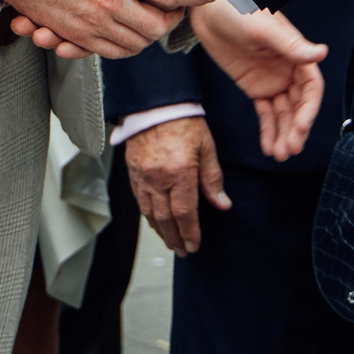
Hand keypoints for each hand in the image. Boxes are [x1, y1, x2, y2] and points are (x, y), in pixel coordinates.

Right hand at [126, 116, 227, 253]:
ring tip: (169, 241)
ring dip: (160, 230)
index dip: (190, 233)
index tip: (194, 245)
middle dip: (175, 238)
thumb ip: (213, 178)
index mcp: (179, 172)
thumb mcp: (207, 147)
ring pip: (149, 212)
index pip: (185, 213)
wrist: (155, 102)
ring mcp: (142, 175)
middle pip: (165, 218)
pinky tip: (154, 220)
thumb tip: (222, 203)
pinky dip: (147, 214)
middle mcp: (158, 177)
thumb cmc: (183, 120)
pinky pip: (138, 199)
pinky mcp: (132, 170)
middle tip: (182, 250)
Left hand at [191, 4, 326, 160]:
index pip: (311, 88)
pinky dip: (268, 129)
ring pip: (283, 112)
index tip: (301, 127)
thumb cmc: (238, 7)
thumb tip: (321, 53)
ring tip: (280, 154)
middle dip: (296, 128)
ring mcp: (271, 79)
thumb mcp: (263, 27)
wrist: (208, 7)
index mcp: (295, 53)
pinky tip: (269, 146)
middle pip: (299, 105)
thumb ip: (290, 45)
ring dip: (283, 133)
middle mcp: (287, 69)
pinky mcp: (254, 86)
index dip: (309, 109)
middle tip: (290, 149)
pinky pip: (265, 112)